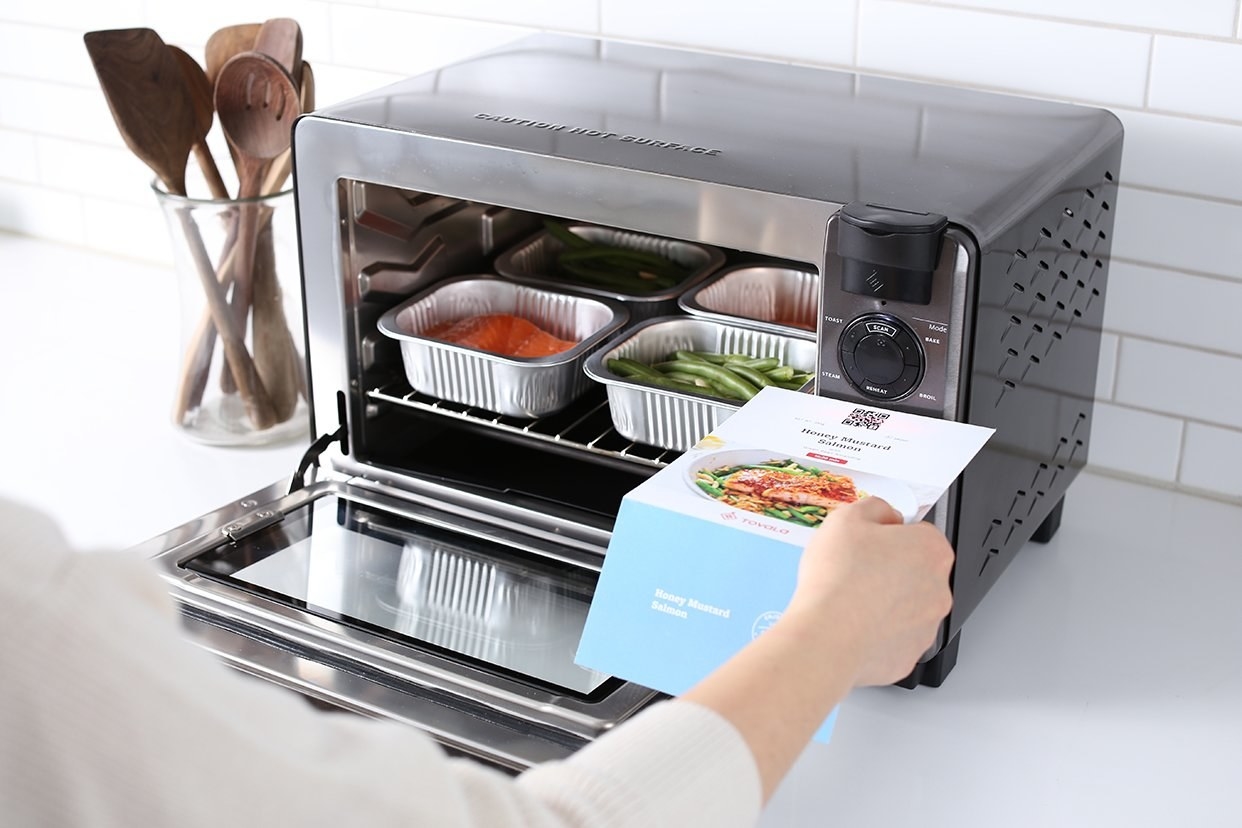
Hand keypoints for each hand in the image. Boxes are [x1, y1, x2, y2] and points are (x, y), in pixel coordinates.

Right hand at [782, 496, 954, 687]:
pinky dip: (876, 630)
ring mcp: (926, 625)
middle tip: (854, 569)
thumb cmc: (838, 581)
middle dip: (889, 568)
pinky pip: (894, 636)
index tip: (871, 541)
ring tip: (848, 598)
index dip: (891, 534)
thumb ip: (874, 507)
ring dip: (884, 600)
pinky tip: (851, 623)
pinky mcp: (909, 655)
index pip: (921, 533)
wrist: (826, 638)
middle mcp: (938, 589)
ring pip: (906, 605)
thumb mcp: (847, 517)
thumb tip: (883, 514)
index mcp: (931, 551)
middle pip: (916, 570)